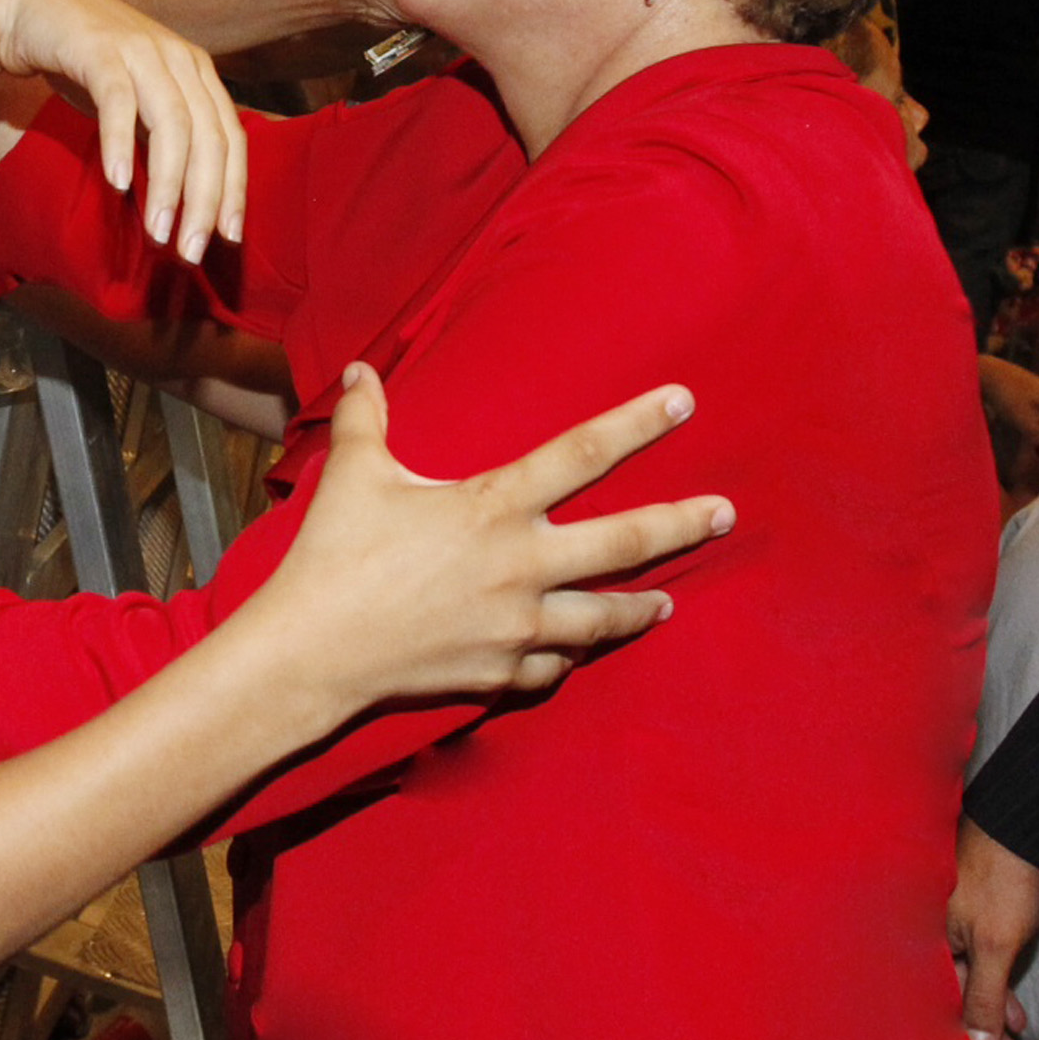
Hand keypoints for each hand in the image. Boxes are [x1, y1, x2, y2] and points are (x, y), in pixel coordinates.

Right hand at [0, 0, 247, 260]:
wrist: (32, 7)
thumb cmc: (88, 62)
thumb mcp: (140, 98)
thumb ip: (166, 134)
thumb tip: (190, 197)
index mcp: (197, 72)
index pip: (232, 138)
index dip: (233, 190)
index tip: (227, 239)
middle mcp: (179, 59)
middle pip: (208, 138)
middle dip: (204, 201)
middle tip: (190, 251)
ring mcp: (142, 51)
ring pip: (172, 124)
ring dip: (168, 184)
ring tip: (158, 231)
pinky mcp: (100, 49)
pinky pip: (118, 101)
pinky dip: (120, 143)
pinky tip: (118, 183)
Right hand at [264, 370, 728, 709]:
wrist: (313, 652)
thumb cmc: (333, 555)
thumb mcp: (353, 474)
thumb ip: (366, 418)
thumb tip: (361, 369)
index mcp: (494, 507)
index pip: (582, 454)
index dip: (637, 424)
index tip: (683, 402)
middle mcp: (522, 566)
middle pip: (625, 543)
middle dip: (682, 524)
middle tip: (725, 514)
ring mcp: (519, 626)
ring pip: (605, 617)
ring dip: (641, 607)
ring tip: (666, 601)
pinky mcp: (503, 670)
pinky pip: (555, 665)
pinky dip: (571, 657)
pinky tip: (580, 651)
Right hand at [948, 817, 1038, 1039]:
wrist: (1026, 830)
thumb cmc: (1001, 884)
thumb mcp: (996, 946)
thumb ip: (984, 998)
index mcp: (924, 940)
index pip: (937, 1002)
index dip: (962, 1038)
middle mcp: (931, 935)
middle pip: (955, 995)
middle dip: (986, 1032)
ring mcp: (954, 926)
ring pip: (972, 981)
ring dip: (996, 1012)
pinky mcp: (976, 920)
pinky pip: (982, 965)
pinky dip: (999, 987)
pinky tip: (1015, 1008)